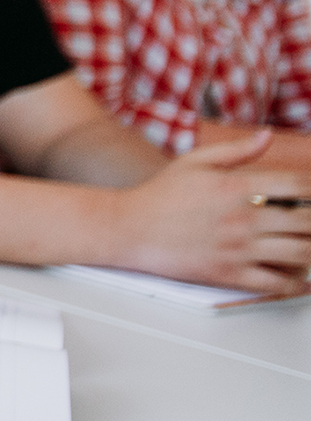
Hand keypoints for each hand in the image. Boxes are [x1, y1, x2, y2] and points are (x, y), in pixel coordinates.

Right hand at [114, 131, 310, 293]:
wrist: (128, 228)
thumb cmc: (160, 194)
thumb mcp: (195, 161)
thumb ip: (236, 150)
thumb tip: (266, 137)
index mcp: (236, 187)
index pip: (298, 185)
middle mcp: (242, 218)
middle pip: (307, 221)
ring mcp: (238, 248)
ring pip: (300, 253)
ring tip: (309, 245)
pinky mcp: (230, 273)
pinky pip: (276, 283)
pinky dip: (297, 284)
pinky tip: (301, 279)